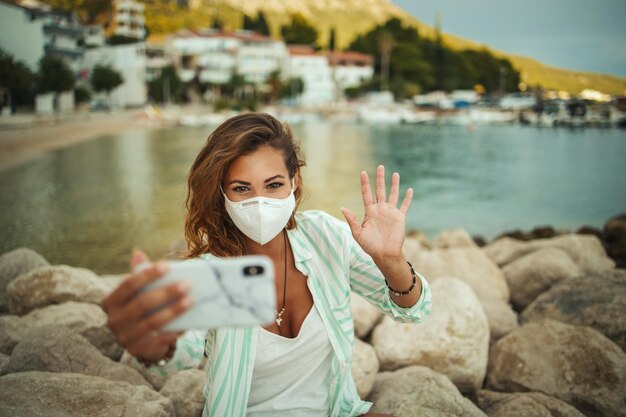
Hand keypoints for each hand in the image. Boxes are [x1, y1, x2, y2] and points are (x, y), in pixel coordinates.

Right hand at [101, 249, 192, 364]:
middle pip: (142, 304)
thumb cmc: (141, 309)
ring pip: (152, 322)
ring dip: (174, 311)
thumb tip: (137, 253)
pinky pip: (159, 339)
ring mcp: (124, 338)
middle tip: (187, 285)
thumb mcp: (137, 292)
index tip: (168, 266)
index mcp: (110, 302)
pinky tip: (187, 321)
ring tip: (191, 300)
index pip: (129, 285)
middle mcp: (113, 321)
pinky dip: (174, 330)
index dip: (148, 275)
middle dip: (166, 293)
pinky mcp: (137, 351)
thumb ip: (138, 274)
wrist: (141, 341)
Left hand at [341, 165, 412, 262]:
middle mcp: (380, 209)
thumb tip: (343, 208)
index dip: (365, 183)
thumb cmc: (369, 245)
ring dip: (394, 184)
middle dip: (380, 179)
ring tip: (395, 174)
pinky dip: (407, 198)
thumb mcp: (358, 233)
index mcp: (370, 212)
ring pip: (393, 195)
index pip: (367, 194)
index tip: (363, 172)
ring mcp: (390, 213)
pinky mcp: (400, 218)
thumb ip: (352, 220)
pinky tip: (410, 189)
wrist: (384, 254)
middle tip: (380, 166)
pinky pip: (404, 206)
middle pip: (380, 190)